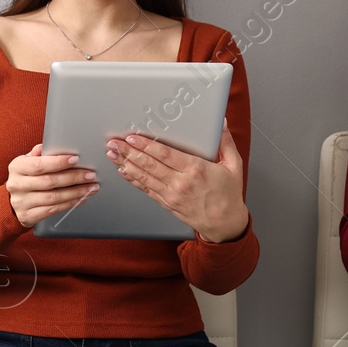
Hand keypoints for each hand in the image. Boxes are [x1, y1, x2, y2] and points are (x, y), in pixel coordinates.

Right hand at [6, 145, 98, 228]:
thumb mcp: (27, 162)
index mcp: (17, 167)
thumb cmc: (25, 177)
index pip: (39, 165)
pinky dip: (70, 204)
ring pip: (53, 198)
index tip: (75, 159)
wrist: (13, 201)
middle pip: (49, 182)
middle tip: (90, 175)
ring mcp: (21, 202)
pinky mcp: (27, 216)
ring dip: (76, 192)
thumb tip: (48, 146)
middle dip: (73, 178)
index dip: (58, 162)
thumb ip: (38, 154)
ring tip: (90, 187)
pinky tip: (80, 199)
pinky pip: (53, 210)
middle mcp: (16, 185)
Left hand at [109, 128, 249, 243]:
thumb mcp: (233, 165)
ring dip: (126, 164)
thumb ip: (225, 142)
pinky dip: (134, 180)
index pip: (165, 154)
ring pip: (144, 177)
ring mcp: (172, 195)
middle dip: (129, 152)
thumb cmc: (228, 194)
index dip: (147, 145)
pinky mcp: (167, 203)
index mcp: (196, 169)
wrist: (224, 223)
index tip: (133, 138)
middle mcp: (181, 183)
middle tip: (114, 143)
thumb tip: (220, 123)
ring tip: (113, 155)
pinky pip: (147, 190)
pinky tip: (124, 171)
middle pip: (150, 165)